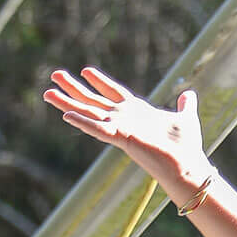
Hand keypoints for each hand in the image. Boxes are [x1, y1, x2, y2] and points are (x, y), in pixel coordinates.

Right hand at [43, 67, 213, 202]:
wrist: (187, 165)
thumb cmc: (185, 146)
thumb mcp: (185, 118)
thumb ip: (185, 105)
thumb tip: (188, 94)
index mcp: (136, 112)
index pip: (113, 92)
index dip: (100, 81)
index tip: (85, 70)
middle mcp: (124, 119)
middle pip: (93, 100)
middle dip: (73, 88)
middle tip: (54, 74)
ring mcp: (121, 128)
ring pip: (89, 112)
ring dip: (68, 103)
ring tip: (47, 93)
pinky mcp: (122, 138)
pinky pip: (99, 129)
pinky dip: (83, 122)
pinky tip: (66, 116)